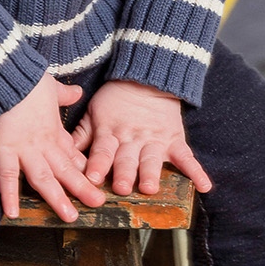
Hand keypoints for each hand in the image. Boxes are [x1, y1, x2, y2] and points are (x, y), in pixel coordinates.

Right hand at [0, 73, 105, 222]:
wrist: (7, 74)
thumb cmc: (28, 80)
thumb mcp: (52, 86)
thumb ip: (65, 94)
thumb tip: (77, 92)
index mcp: (54, 131)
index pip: (72, 156)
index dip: (84, 171)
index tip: (95, 184)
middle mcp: (43, 143)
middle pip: (65, 171)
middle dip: (82, 189)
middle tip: (97, 205)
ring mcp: (24, 148)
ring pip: (44, 178)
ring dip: (57, 198)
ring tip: (69, 216)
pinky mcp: (4, 149)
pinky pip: (7, 176)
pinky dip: (9, 195)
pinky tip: (12, 213)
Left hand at [70, 79, 211, 196]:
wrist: (146, 78)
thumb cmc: (115, 99)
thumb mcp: (94, 112)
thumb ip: (81, 134)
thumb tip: (61, 152)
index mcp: (110, 133)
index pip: (102, 150)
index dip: (98, 163)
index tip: (92, 177)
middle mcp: (132, 139)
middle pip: (127, 158)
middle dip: (124, 173)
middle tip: (122, 187)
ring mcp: (155, 140)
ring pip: (152, 159)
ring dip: (151, 173)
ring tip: (150, 187)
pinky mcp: (174, 139)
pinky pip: (186, 157)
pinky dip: (196, 171)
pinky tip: (204, 186)